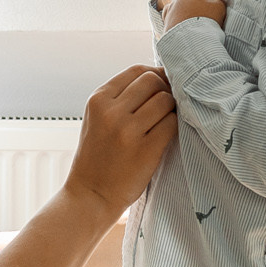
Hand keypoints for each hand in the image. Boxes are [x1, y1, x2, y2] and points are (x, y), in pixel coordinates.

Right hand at [65, 65, 176, 214]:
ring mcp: (128, 131)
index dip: (155, 75)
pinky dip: (174, 127)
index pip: (137, 71)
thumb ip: (120, 98)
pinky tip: (166, 136)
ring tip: (164, 123)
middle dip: (165, 90)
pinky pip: (172, 125)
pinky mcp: (145, 150)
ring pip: (165, 101)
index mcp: (98, 100)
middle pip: (153, 82)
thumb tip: (158, 77)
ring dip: (171, 110)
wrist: (91, 195)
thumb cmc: (98, 156)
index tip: (161, 87)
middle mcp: (111, 112)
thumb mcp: (97, 119)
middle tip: (166, 106)